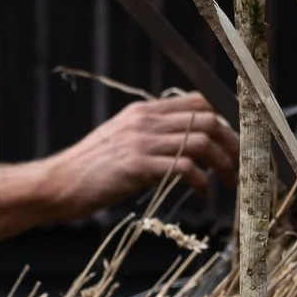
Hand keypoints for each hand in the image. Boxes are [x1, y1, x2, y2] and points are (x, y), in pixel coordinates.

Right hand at [40, 94, 239, 215]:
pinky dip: (201, 181)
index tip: (233, 144)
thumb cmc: (88, 172)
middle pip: (207, 119)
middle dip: (232, 144)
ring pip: (201, 141)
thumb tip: (182, 147)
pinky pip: (184, 166)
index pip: (197, 102)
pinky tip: (202, 194)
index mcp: (141, 111)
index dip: (224, 120)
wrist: (57, 185)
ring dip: (223, 164)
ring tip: (227, 184)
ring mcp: (141, 141)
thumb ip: (148, 137)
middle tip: (239, 168)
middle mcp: (144, 121)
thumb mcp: (119, 143)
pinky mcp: (137, 165)